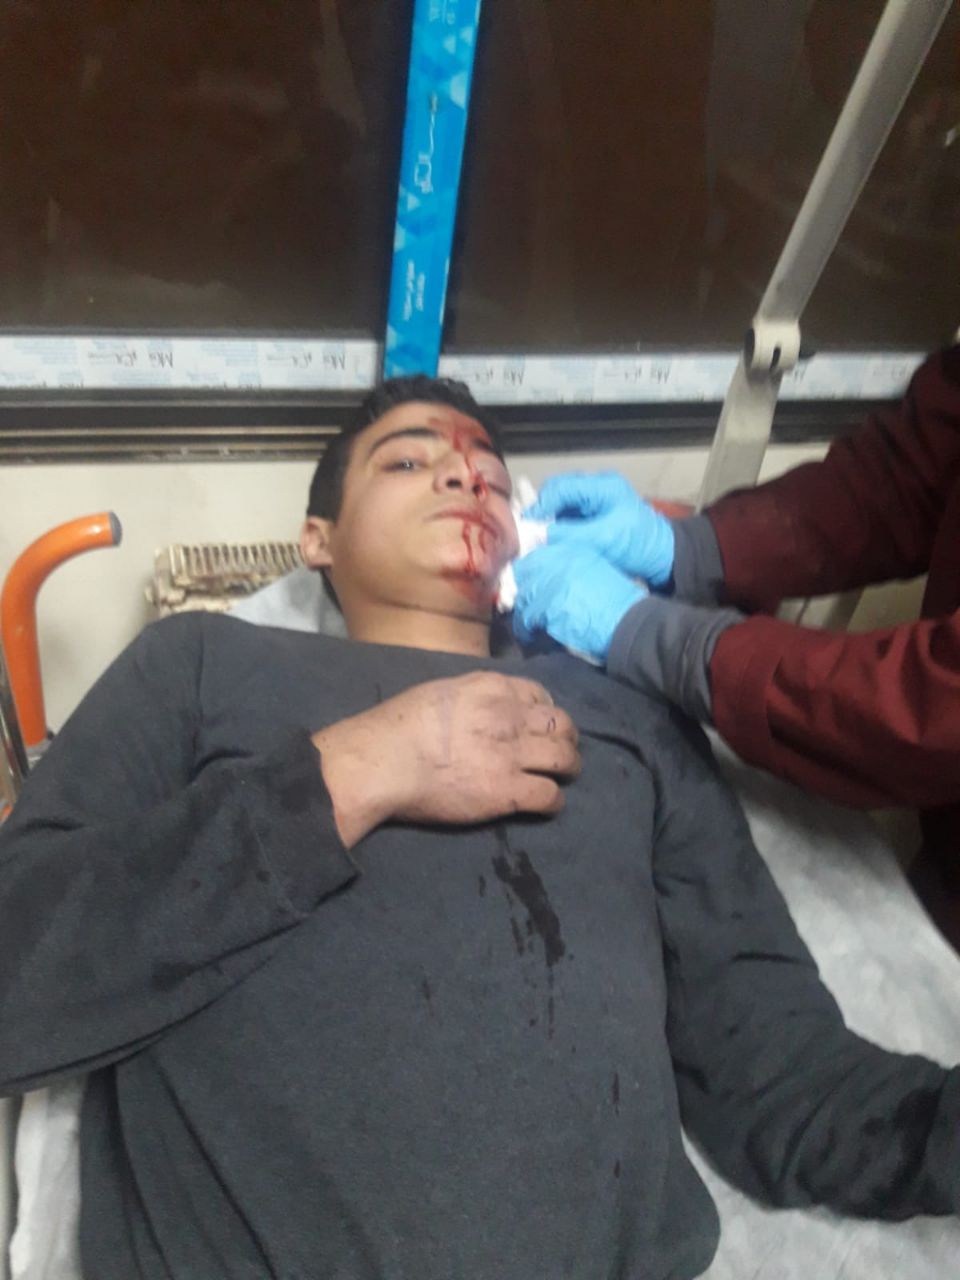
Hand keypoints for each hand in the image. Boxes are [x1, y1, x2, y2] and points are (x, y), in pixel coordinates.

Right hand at [311, 672, 579, 845]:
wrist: (383, 761)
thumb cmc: (397, 726)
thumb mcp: (440, 691)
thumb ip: (470, 696)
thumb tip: (480, 707)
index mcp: (491, 688)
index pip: (538, 694)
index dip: (546, 711)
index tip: (542, 723)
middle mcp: (510, 717)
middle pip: (561, 725)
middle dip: (566, 738)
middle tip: (561, 751)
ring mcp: (512, 755)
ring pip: (565, 759)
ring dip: (569, 768)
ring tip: (564, 776)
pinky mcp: (509, 792)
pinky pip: (550, 796)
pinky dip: (554, 802)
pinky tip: (547, 804)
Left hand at [512, 544, 646, 661]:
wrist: (627, 622)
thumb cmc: (618, 602)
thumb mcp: (596, 571)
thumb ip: (570, 570)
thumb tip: (545, 582)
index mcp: (573, 550)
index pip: (536, 556)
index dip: (528, 573)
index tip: (527, 586)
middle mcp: (559, 562)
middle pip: (524, 574)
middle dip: (523, 592)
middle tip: (526, 607)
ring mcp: (551, 583)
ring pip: (523, 597)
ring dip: (525, 613)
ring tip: (528, 625)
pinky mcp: (547, 606)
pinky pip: (525, 619)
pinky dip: (526, 629)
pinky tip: (531, 636)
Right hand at [527, 472, 675, 586]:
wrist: (664, 558)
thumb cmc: (639, 545)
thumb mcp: (603, 539)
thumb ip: (570, 534)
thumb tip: (539, 534)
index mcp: (602, 487)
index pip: (561, 487)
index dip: (541, 504)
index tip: (527, 524)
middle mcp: (597, 490)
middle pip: (558, 493)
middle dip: (543, 510)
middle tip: (529, 531)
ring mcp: (595, 503)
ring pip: (561, 505)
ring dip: (548, 520)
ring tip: (537, 538)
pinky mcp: (594, 518)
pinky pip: (568, 517)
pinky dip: (557, 527)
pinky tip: (550, 541)